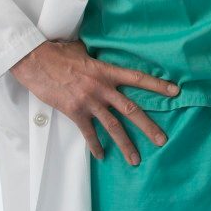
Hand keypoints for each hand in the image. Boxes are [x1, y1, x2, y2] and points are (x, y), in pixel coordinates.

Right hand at [10, 40, 178, 164]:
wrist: (35, 61)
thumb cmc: (58, 53)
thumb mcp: (84, 51)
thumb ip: (97, 60)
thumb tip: (101, 59)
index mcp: (107, 71)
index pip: (138, 78)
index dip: (158, 85)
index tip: (176, 92)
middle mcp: (102, 88)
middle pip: (131, 110)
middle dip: (149, 127)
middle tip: (163, 140)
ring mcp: (89, 102)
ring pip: (113, 127)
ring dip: (126, 144)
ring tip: (136, 159)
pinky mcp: (74, 112)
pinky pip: (89, 133)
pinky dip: (96, 146)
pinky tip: (102, 156)